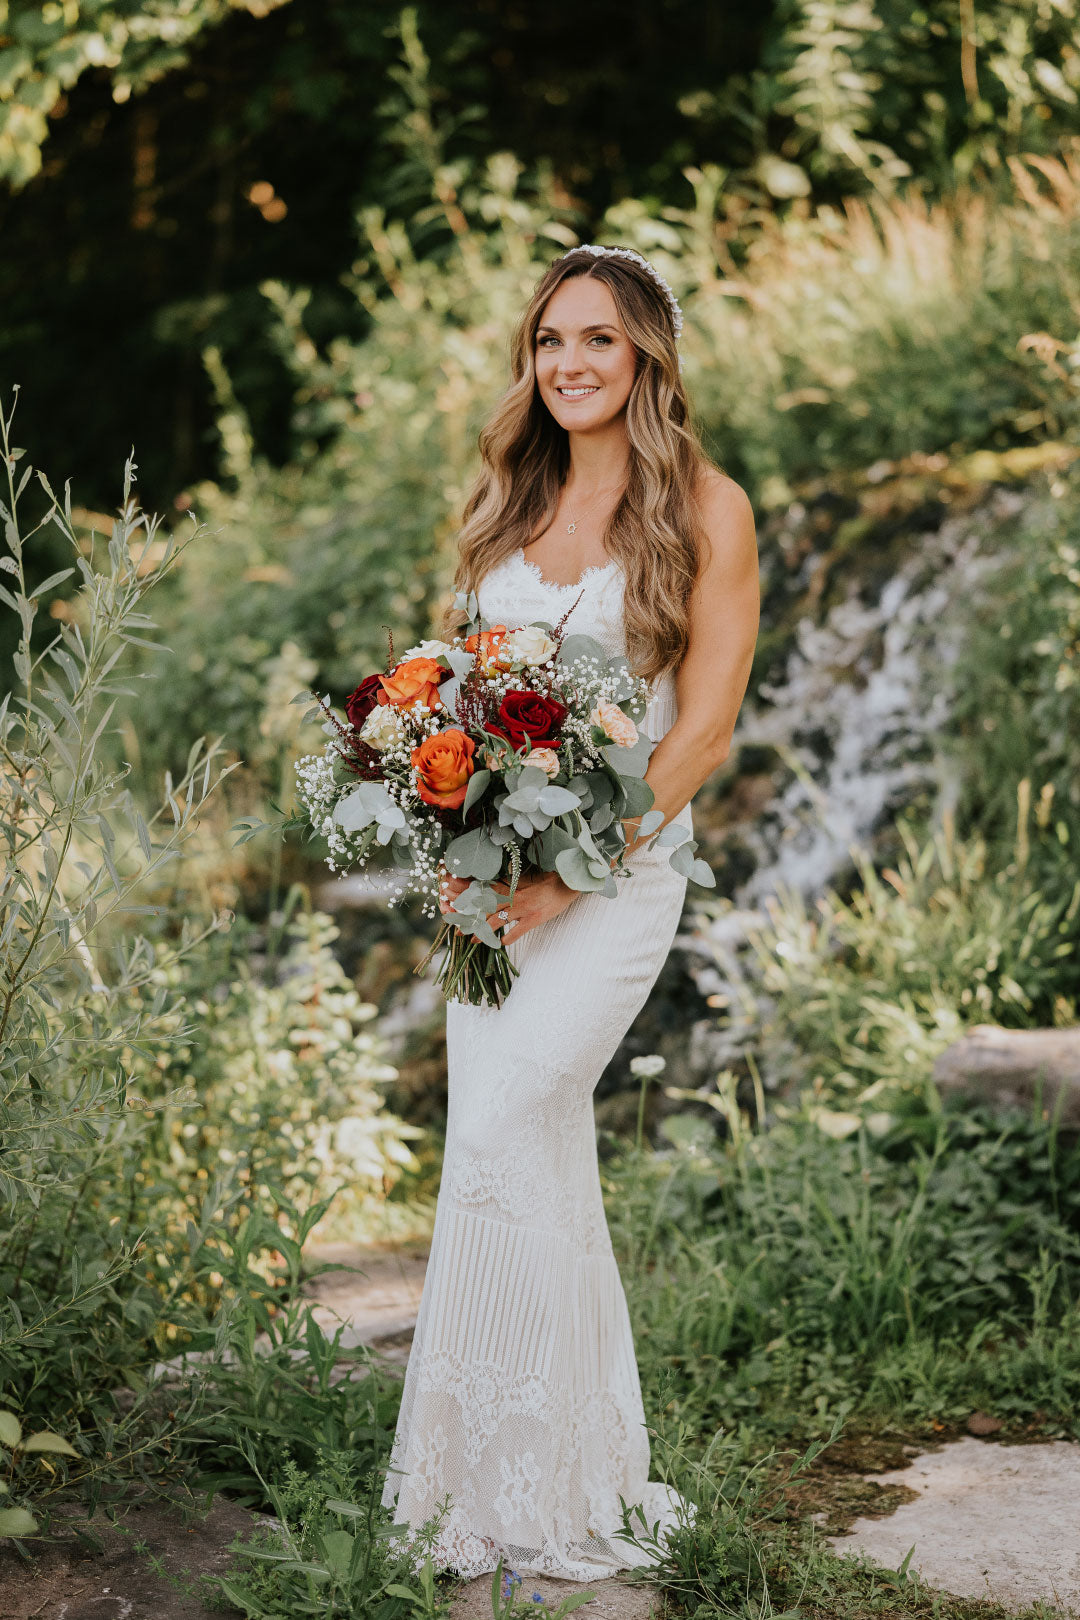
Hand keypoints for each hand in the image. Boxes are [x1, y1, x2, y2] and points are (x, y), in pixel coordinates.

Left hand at [437, 864, 577, 945]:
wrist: (569, 883)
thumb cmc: (548, 880)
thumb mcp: (526, 879)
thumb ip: (510, 883)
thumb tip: (493, 885)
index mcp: (510, 886)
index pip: (482, 890)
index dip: (465, 894)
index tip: (450, 897)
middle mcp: (513, 897)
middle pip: (484, 906)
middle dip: (467, 915)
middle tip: (454, 925)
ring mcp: (523, 909)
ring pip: (496, 920)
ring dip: (482, 931)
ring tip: (473, 941)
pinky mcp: (534, 919)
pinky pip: (517, 931)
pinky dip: (509, 937)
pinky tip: (502, 942)